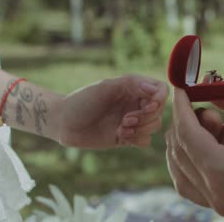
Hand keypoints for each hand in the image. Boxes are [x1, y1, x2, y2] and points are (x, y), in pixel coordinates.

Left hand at [52, 75, 167, 148]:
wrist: (63, 123)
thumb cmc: (82, 101)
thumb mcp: (105, 87)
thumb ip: (131, 84)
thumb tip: (155, 90)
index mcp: (133, 87)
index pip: (160, 90)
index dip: (160, 99)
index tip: (148, 105)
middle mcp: (135, 103)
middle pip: (159, 111)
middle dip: (146, 117)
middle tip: (126, 119)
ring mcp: (132, 121)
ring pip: (154, 126)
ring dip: (141, 129)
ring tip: (122, 129)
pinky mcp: (127, 137)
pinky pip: (145, 141)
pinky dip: (137, 139)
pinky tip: (121, 136)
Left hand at [167, 81, 223, 220]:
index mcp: (223, 173)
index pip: (188, 135)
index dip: (181, 109)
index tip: (180, 90)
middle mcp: (215, 193)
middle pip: (180, 154)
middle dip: (182, 124)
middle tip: (193, 104)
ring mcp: (221, 205)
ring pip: (183, 175)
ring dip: (183, 147)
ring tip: (196, 126)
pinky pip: (196, 188)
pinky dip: (191, 166)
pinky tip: (205, 152)